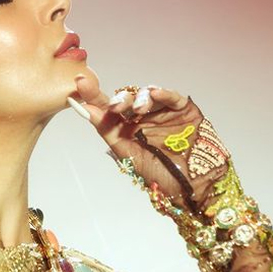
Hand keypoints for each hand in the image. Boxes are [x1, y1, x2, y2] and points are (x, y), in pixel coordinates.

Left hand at [72, 73, 228, 210]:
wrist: (192, 187)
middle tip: (114, 107)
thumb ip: (109, 131)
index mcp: (127, 127)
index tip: (80, 84)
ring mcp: (162, 112)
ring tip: (137, 110)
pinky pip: (172, 98)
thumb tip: (86, 110)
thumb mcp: (128, 154)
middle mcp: (143, 117)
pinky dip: (164, 94)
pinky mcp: (182, 110)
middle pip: (127, 99)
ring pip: (147, 95)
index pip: (108, 109)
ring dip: (140, 99)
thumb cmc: (161, 174)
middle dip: (119, 100)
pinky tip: (155, 93)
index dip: (94, 95)